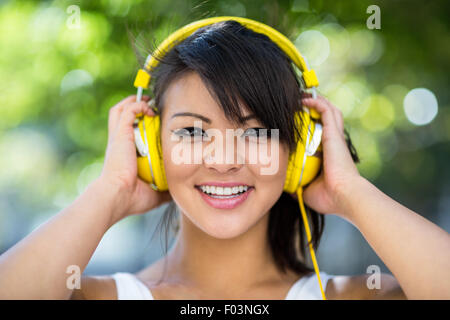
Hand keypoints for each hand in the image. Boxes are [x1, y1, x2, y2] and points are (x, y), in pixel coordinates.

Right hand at [97, 95, 171, 224]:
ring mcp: (118, 137)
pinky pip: (129, 111)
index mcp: (123, 155)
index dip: (138, 124)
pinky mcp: (121, 134)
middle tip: (150, 106)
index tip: (154, 122)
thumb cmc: (131, 199)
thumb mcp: (153, 194)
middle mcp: (118, 143)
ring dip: (134, 102)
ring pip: (120, 109)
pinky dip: (138, 105)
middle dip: (133, 107)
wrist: (117, 197)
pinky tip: (149, 108)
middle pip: (120, 116)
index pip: (127, 132)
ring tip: (148, 101)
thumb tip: (178, 191)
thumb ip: (165, 190)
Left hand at [297, 94, 361, 216]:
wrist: (343, 196)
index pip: (322, 135)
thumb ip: (298, 187)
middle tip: (300, 103)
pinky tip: (304, 99)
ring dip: (316, 101)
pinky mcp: (334, 134)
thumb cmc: (329, 197)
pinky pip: (326, 111)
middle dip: (315, 108)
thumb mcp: (308, 191)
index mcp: (329, 155)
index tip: (298, 123)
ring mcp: (335, 137)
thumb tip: (287, 189)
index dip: (313, 126)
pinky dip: (316, 103)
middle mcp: (334, 143)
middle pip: (328, 118)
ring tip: (302, 96)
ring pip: (329, 110)